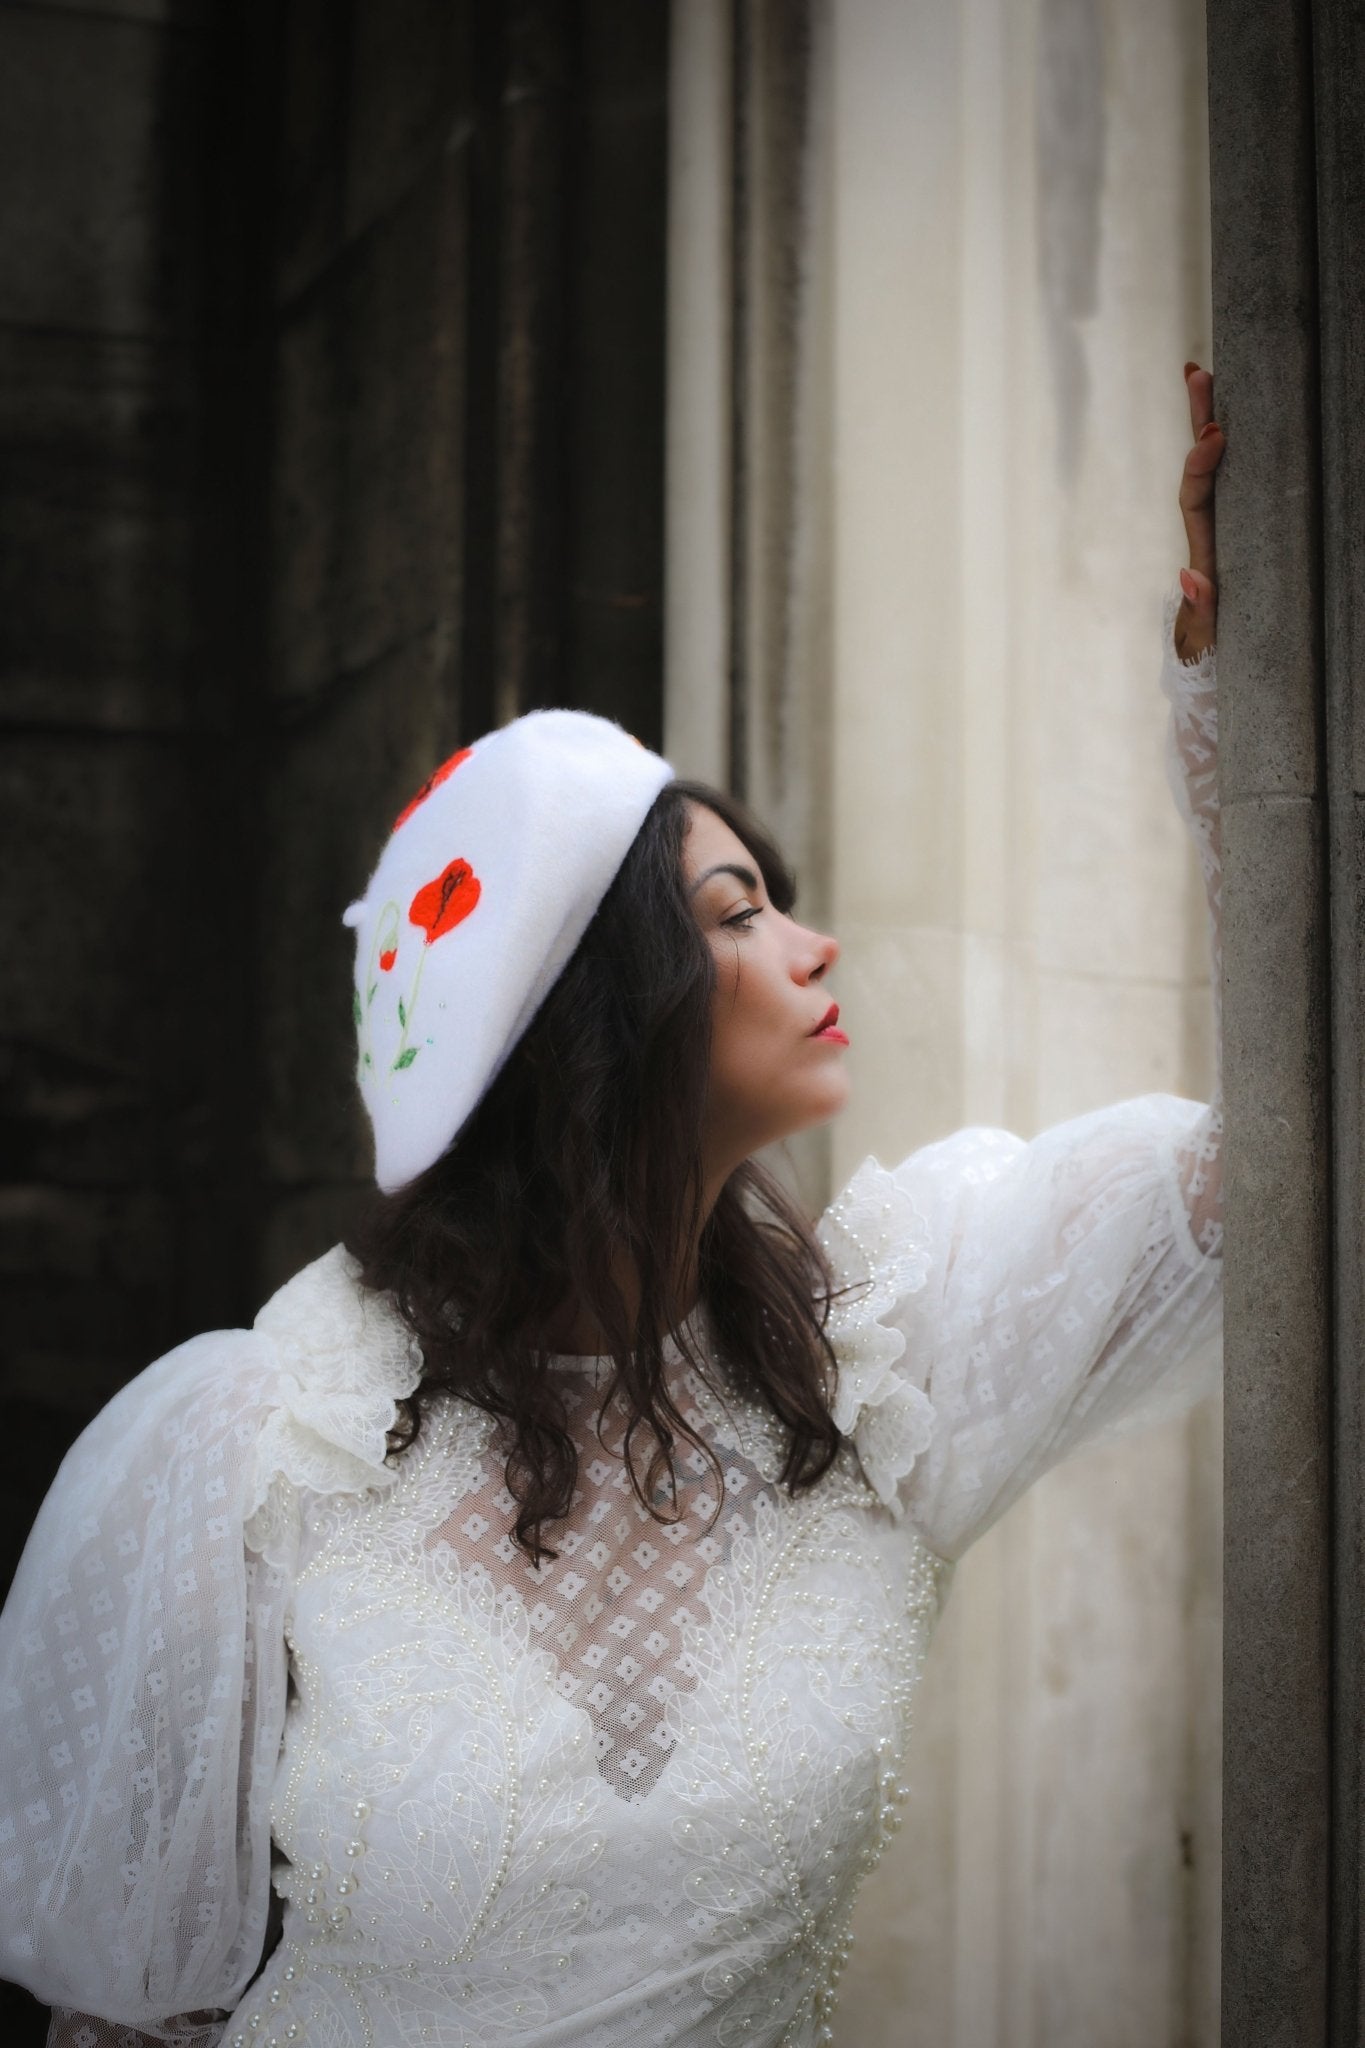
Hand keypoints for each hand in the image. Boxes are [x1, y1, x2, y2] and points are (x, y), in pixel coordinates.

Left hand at [1175, 361, 1223, 660]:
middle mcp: (1210, 521)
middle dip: (1198, 418)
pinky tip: (1233, 408)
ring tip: (1203, 373)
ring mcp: (1226, 515)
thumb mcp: (1206, 630)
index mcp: (1203, 541)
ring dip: (1210, 416)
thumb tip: (1190, 576)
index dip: (1200, 465)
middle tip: (1197, 374)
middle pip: (1202, 464)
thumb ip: (1201, 609)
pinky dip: (1235, 440)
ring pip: (1218, 462)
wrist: (1210, 647)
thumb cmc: (1209, 638)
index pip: (1196, 495)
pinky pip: (1240, 471)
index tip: (1212, 434)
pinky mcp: (1241, 516)